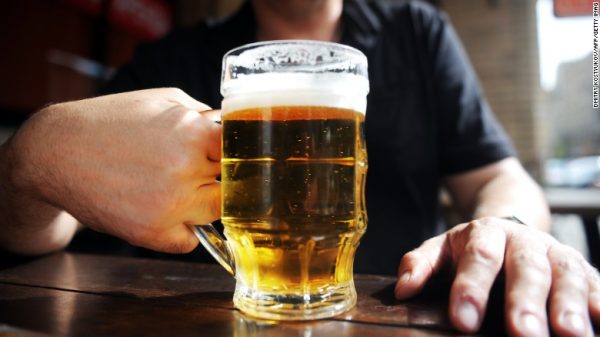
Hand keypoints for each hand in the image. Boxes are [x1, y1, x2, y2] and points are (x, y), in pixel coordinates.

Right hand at [11, 88, 220, 252]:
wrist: (58, 151)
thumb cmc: (112, 120)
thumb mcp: (163, 100)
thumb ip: (203, 116)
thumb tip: (232, 130)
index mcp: (193, 133)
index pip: (242, 152)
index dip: (237, 153)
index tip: (231, 155)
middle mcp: (185, 170)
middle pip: (231, 184)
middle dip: (217, 176)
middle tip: (196, 169)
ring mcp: (170, 205)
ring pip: (215, 214)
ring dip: (203, 203)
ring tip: (175, 187)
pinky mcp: (151, 233)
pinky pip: (188, 240)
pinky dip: (181, 228)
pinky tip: (161, 209)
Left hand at [394, 217, 599, 336]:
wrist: (511, 225)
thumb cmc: (471, 248)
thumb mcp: (441, 250)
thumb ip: (421, 264)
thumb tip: (403, 289)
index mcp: (486, 234)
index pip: (478, 259)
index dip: (471, 289)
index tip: (463, 321)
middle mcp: (525, 241)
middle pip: (526, 269)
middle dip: (525, 302)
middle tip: (522, 333)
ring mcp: (557, 254)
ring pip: (567, 276)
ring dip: (569, 306)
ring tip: (570, 336)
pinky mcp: (583, 269)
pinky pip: (596, 284)